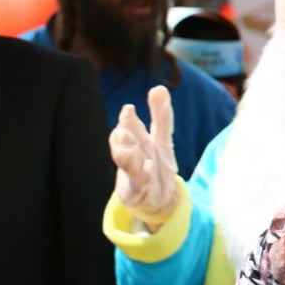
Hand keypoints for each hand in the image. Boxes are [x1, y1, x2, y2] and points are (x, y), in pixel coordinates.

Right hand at [109, 85, 179, 224]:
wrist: (159, 197)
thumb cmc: (154, 164)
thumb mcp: (162, 139)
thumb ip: (161, 115)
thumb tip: (158, 88)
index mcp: (134, 142)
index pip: (128, 128)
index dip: (128, 119)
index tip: (129, 108)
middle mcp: (130, 157)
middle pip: (123, 145)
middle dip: (122, 137)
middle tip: (123, 129)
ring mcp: (132, 174)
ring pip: (126, 164)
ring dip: (127, 157)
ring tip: (132, 151)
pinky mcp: (136, 192)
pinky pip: (138, 184)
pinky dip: (142, 176)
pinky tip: (148, 167)